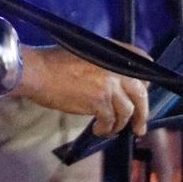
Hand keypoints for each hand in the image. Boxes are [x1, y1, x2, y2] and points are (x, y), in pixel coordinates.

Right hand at [12, 45, 148, 134]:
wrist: (38, 71)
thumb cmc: (54, 62)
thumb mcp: (85, 53)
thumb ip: (104, 63)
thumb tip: (115, 82)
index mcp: (113, 52)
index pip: (142, 64)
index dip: (144, 82)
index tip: (140, 94)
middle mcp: (116, 67)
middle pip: (140, 93)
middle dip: (142, 113)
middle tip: (139, 127)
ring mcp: (109, 85)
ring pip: (127, 110)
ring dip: (121, 123)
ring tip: (112, 129)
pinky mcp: (99, 102)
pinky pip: (110, 120)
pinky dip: (106, 128)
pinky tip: (98, 129)